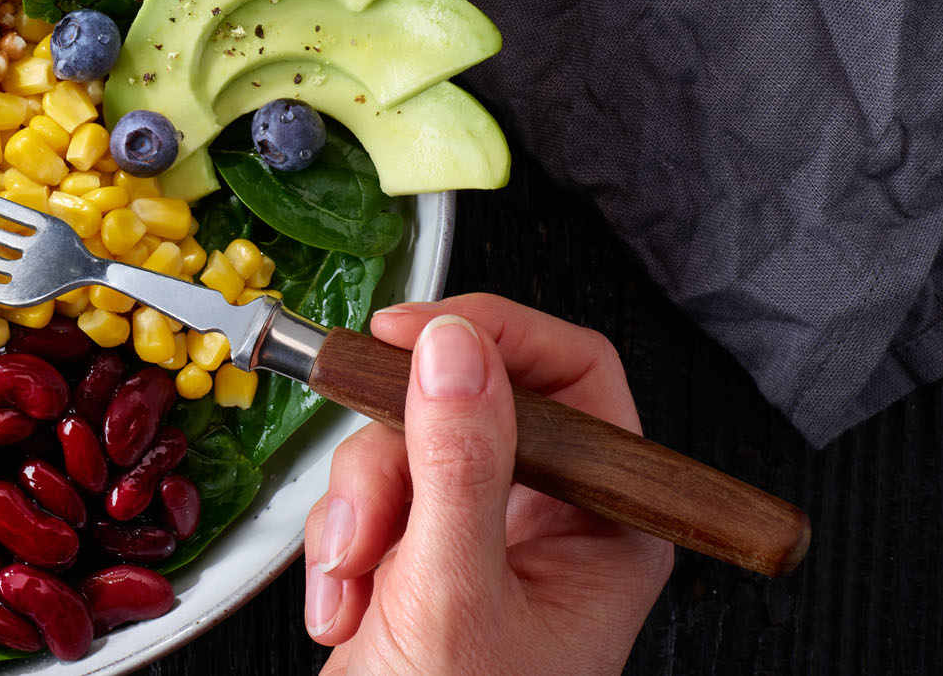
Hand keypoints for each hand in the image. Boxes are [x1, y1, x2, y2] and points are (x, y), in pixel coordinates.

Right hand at [304, 294, 673, 675]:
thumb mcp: (454, 593)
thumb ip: (457, 462)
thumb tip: (454, 346)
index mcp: (605, 526)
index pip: (571, 374)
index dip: (494, 335)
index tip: (413, 333)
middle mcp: (551, 524)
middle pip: (463, 404)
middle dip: (393, 461)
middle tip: (371, 517)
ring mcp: (478, 540)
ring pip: (399, 450)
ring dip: (355, 516)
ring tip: (356, 590)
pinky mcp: (415, 560)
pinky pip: (363, 500)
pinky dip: (337, 550)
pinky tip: (346, 609)